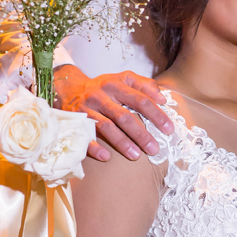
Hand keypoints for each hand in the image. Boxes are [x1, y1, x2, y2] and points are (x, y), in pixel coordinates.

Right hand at [53, 65, 172, 160]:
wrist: (68, 87)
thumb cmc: (103, 87)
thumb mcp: (123, 79)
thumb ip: (144, 85)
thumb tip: (163, 98)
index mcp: (115, 84)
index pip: (140, 99)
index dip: (156, 114)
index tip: (168, 129)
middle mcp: (101, 96)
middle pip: (124, 116)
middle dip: (141, 134)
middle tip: (155, 149)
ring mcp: (87, 109)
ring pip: (106, 127)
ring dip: (121, 143)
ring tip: (136, 156)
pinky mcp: (75, 121)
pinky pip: (84, 136)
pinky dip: (95, 147)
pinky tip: (107, 157)